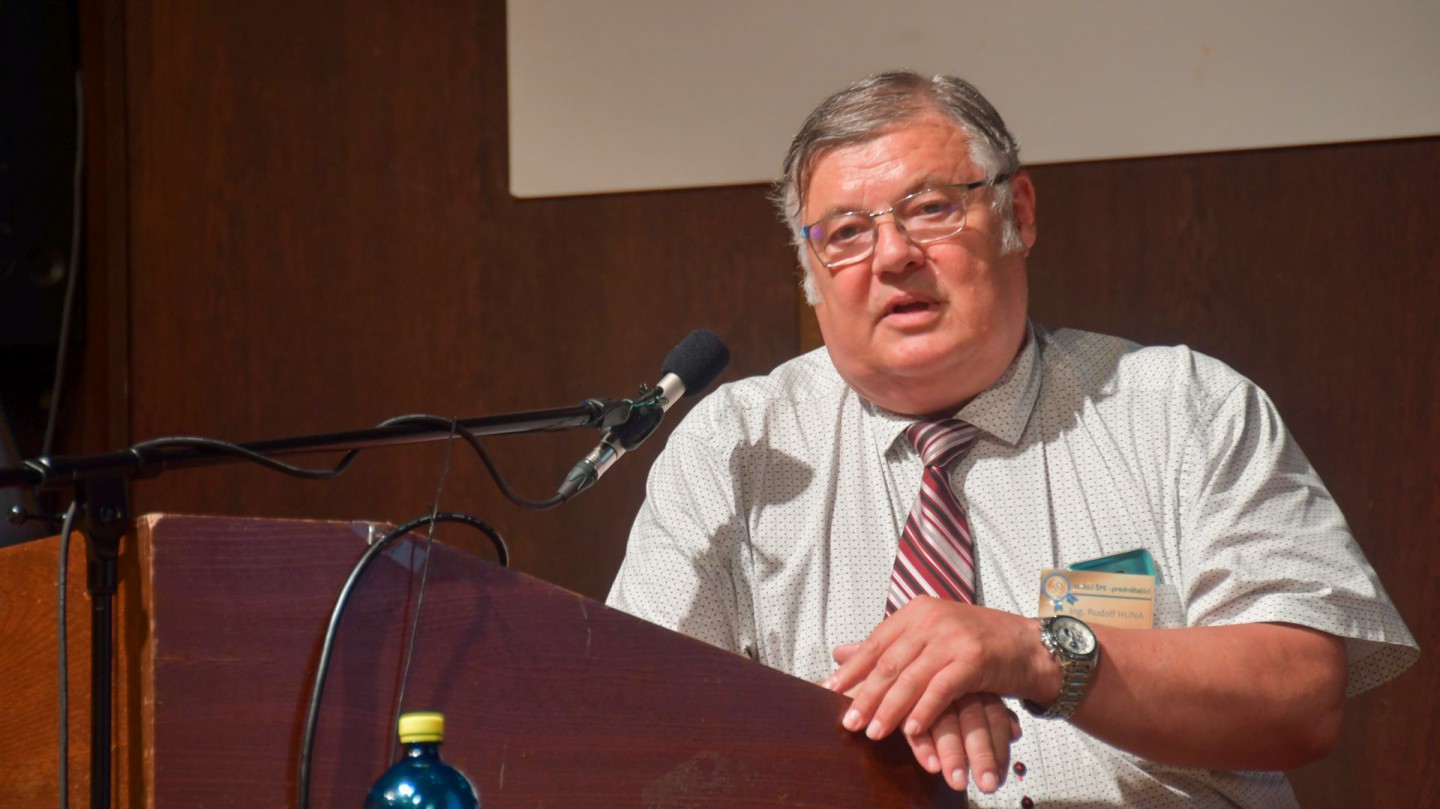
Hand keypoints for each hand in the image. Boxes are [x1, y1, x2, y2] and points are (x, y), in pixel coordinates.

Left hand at [823, 597, 1049, 750]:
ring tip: (873, 733)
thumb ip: (888, 645)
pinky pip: (941, 689)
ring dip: (890, 709)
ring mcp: (953, 637)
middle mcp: (931, 619)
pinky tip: (912, 730)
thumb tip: (839, 653)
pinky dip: (924, 711)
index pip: (876, 643)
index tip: (829, 690)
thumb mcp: (930, 636)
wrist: (1030, 645)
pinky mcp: (974, 658)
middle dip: (865, 695)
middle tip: (848, 721)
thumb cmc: (978, 643)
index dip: (852, 669)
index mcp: (916, 612)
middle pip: (889, 663)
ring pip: (911, 678)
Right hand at [905, 693, 1019, 792]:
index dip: (999, 745)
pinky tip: (932, 766)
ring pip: (945, 723)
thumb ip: (993, 713)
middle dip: (981, 755)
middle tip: (987, 785)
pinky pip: (915, 725)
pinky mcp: (905, 704)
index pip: (994, 714)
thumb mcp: (973, 695)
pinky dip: (924, 746)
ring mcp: (929, 693)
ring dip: (953, 755)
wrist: (904, 662)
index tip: (1001, 775)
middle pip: (973, 719)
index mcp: (975, 684)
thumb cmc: (945, 689)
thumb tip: (1015, 732)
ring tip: (958, 782)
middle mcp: (956, 687)